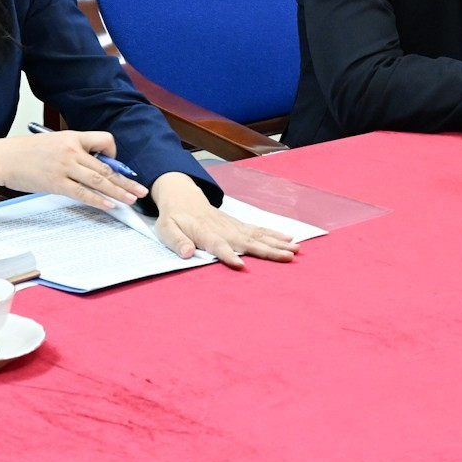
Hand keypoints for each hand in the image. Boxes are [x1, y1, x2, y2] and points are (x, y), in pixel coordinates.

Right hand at [0, 129, 147, 210]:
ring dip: (118, 191)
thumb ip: (72, 151)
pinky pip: (82, 192)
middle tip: (141, 189)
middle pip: (106, 165)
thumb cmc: (24, 152)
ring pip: (98, 179)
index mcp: (72, 136)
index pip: (104, 140)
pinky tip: (109, 205)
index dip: (113, 153)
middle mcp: (71, 150)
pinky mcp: (55, 183)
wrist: (1, 158)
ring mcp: (64, 167)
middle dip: (126, 180)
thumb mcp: (52, 143)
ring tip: (131, 199)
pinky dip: (97, 199)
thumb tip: (91, 166)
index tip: (115, 165)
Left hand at [148, 173, 296, 267]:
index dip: (229, 255)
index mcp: (205, 233)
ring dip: (278, 243)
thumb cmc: (174, 218)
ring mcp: (234, 227)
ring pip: (259, 236)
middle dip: (269, 250)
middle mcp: (224, 230)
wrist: (183, 196)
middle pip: (248, 242)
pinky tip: (289, 239)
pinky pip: (259, 230)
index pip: (219, 246)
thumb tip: (186, 253)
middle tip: (288, 257)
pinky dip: (275, 234)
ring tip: (295, 250)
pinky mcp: (239, 225)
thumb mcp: (166, 229)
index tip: (241, 265)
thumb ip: (177, 242)